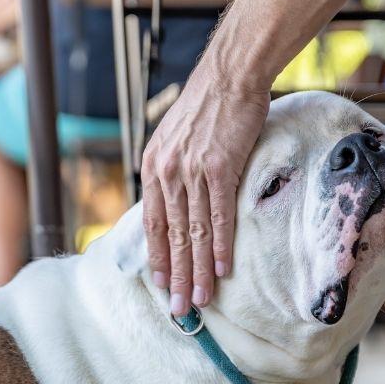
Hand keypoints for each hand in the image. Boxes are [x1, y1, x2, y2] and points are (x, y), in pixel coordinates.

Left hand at [140, 65, 268, 314]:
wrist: (230, 74)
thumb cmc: (209, 105)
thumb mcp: (175, 138)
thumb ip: (171, 170)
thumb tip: (176, 199)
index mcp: (153, 167)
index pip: (154, 223)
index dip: (158, 257)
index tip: (161, 284)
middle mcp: (168, 172)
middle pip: (172, 236)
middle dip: (175, 276)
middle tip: (178, 309)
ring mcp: (193, 171)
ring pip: (194, 232)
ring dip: (198, 270)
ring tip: (199, 300)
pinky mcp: (221, 168)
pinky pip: (219, 216)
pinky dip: (220, 246)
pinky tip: (222, 270)